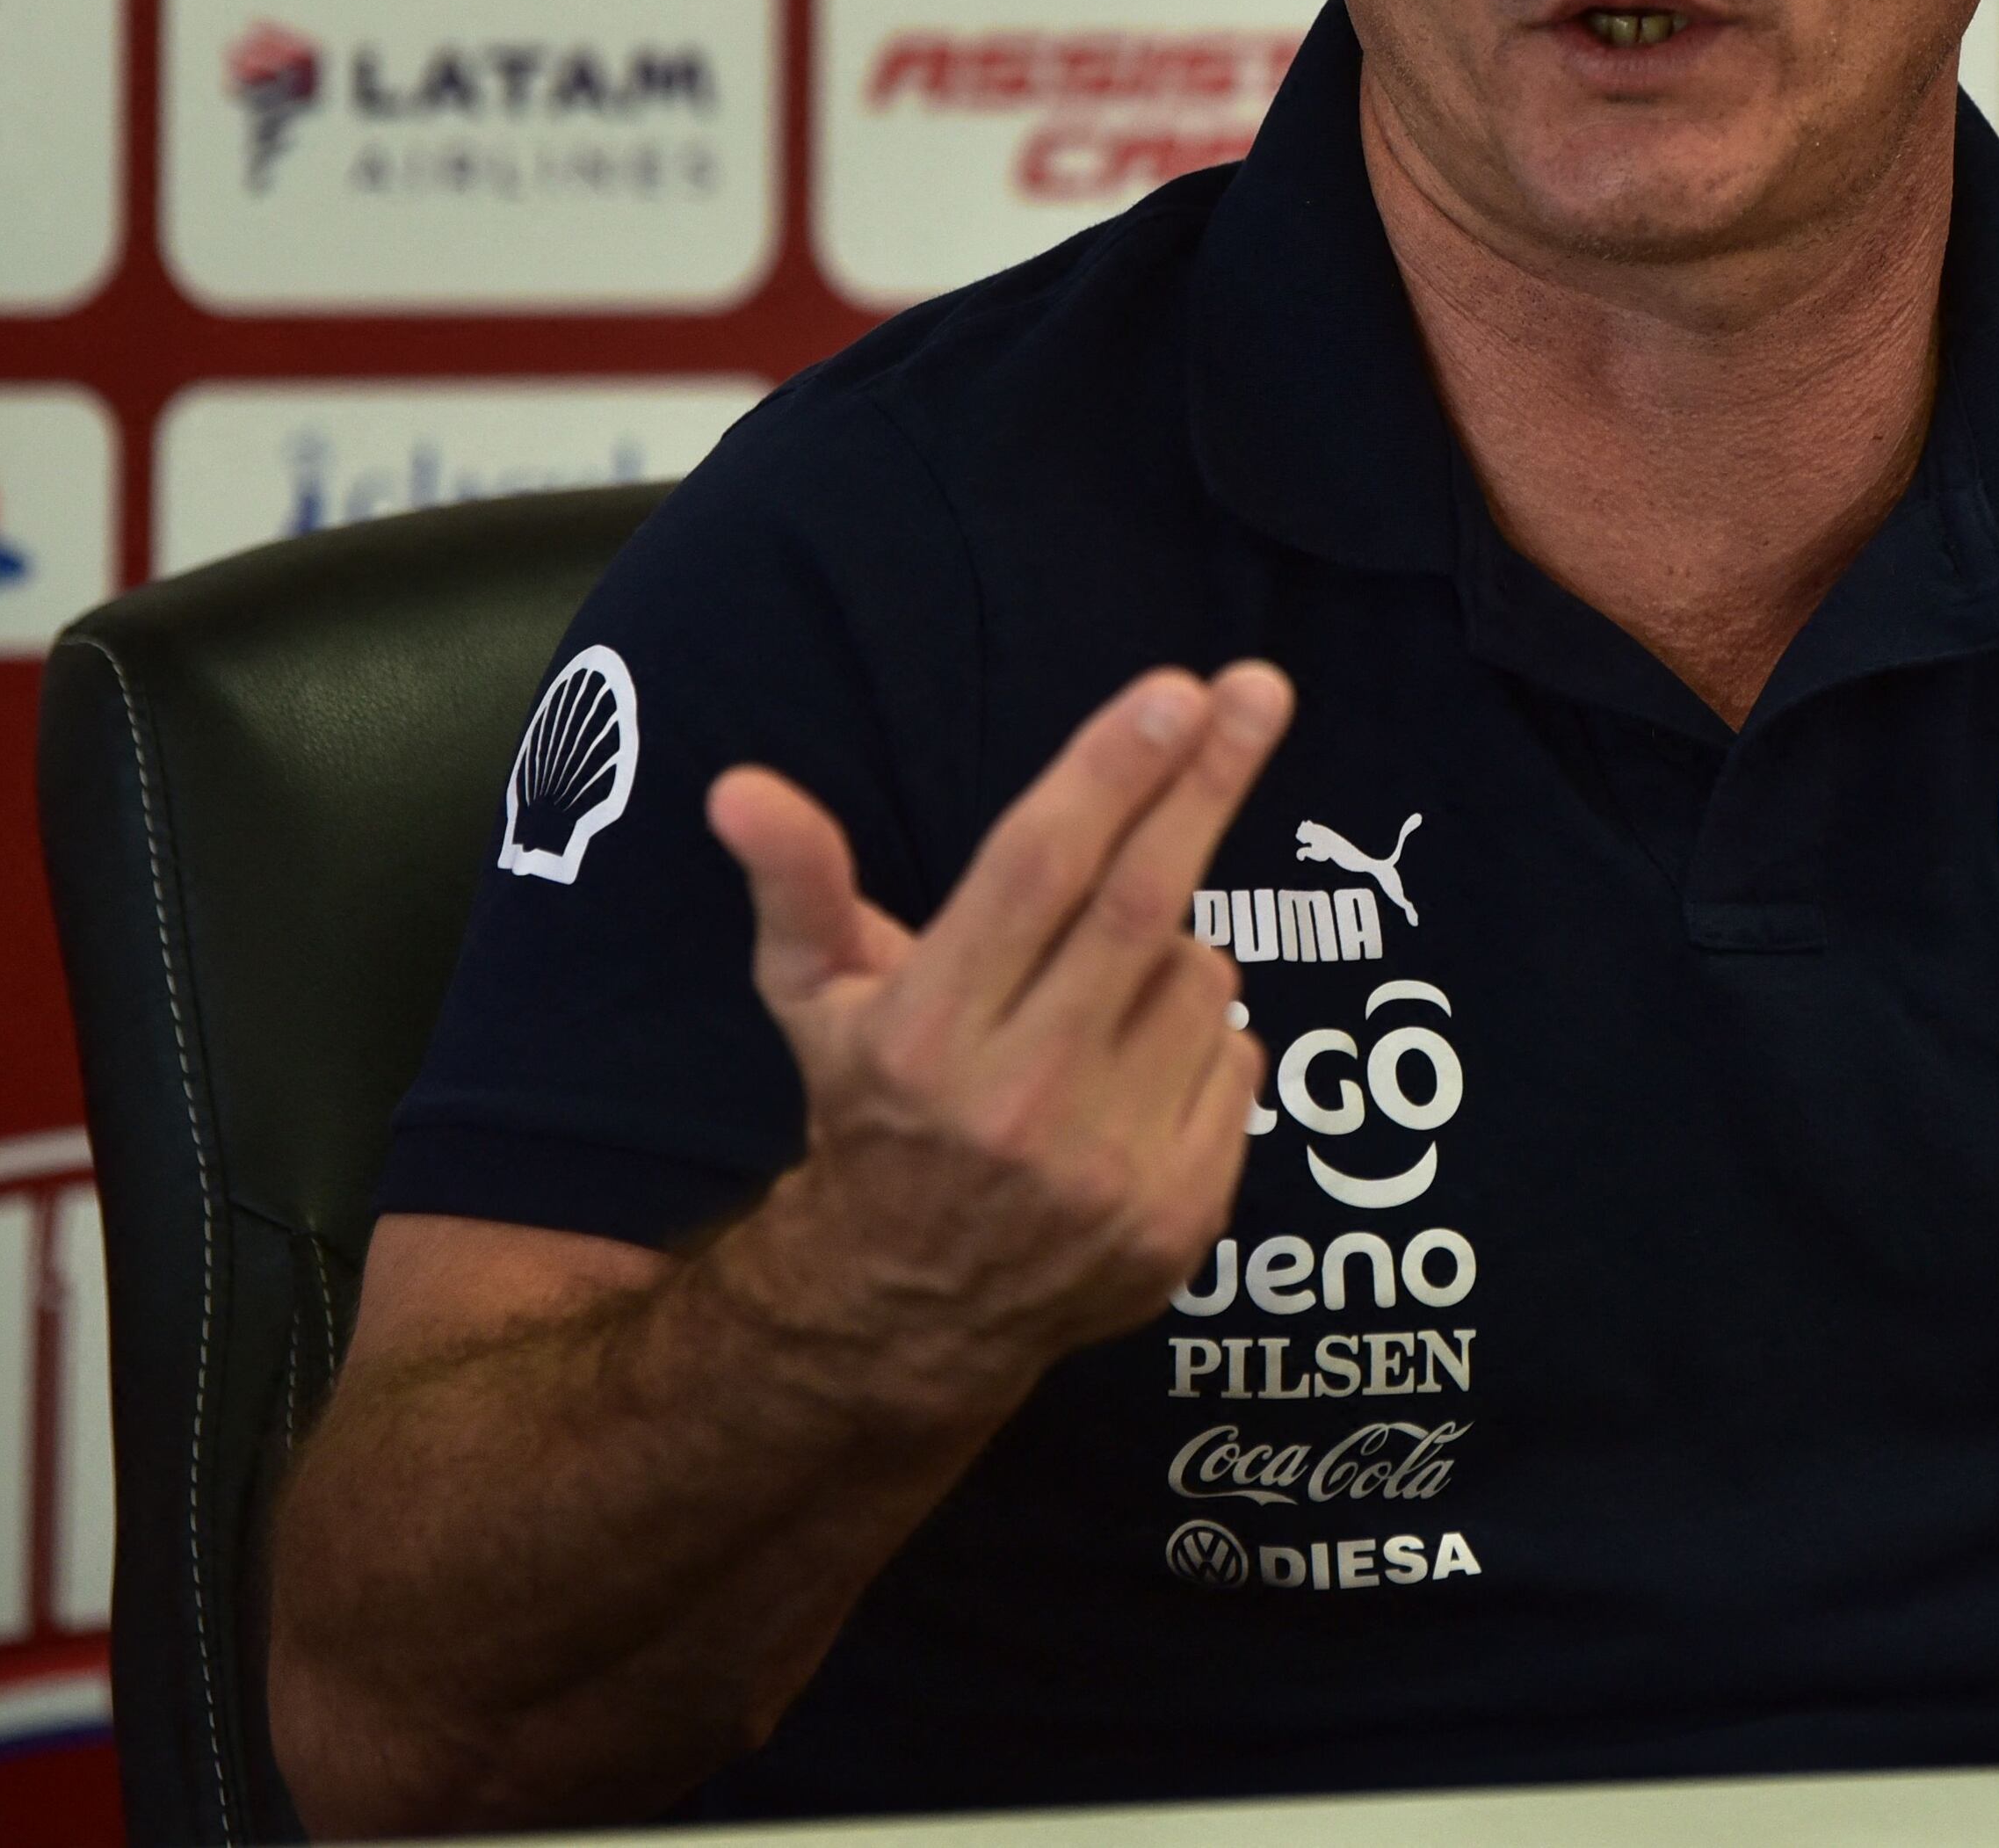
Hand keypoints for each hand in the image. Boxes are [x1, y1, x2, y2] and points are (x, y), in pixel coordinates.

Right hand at [707, 663, 1290, 1423]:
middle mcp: (1017, 1103)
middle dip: (1206, 785)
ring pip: (1201, 980)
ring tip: (1105, 988)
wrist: (907, 1310)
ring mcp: (1106, 1171)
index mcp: (924, 1037)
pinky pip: (1238, 1062)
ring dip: (1175, 952)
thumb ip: (798, 883)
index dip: (1110, 774)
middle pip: (1141, 907)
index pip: (1036, 875)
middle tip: (1260, 689)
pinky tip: (1138, 1066)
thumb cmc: (870, 1113)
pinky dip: (1206, 1040)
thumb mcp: (814, 998)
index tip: (1177, 690)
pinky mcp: (1177, 1220)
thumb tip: (738, 785)